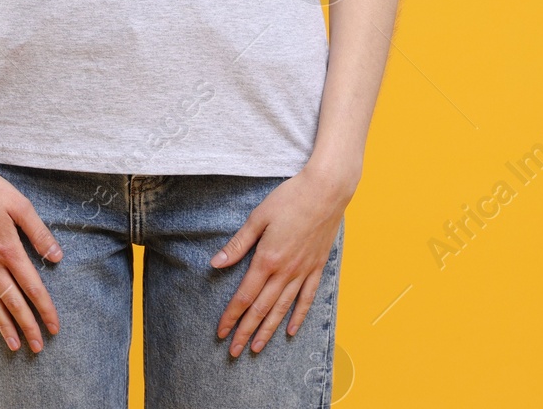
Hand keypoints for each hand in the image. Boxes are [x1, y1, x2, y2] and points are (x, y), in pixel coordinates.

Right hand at [0, 153, 62, 352]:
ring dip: (4, 325)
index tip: (54, 327)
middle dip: (27, 326)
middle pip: (12, 302)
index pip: (32, 287)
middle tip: (38, 347)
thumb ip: (38, 233)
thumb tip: (56, 257)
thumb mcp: (19, 204)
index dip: (45, 309)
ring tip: (14, 345)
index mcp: (8, 248)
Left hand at [211, 165, 350, 357]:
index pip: (244, 296)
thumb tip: (216, 263)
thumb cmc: (290, 198)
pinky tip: (291, 331)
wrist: (326, 191)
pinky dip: (298, 316)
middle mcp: (285, 271)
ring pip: (283, 309)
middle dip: (246, 331)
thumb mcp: (258, 217)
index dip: (231, 316)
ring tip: (257, 348)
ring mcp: (303, 271)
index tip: (221, 332)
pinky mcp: (317, 267)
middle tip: (234, 352)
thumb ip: (238, 244)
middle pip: (261, 308)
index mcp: (267, 259)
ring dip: (268, 330)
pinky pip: (306, 298)